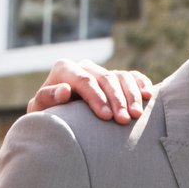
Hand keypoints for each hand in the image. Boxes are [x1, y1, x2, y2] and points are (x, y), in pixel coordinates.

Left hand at [28, 60, 156, 118]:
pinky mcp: (116, 79)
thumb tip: (64, 90)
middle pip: (105, 78)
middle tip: (124, 121)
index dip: (96, 97)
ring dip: (132, 95)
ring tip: (137, 115)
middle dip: (117, 99)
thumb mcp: (40, 111)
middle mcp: (84, 66)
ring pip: (122, 77)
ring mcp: (102, 72)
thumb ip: (46, 99)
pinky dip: (141, 84)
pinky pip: (132, 76)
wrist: (59, 121)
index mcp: (64, 69)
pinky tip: (148, 96)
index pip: (84, 80)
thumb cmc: (47, 117)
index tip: (106, 117)